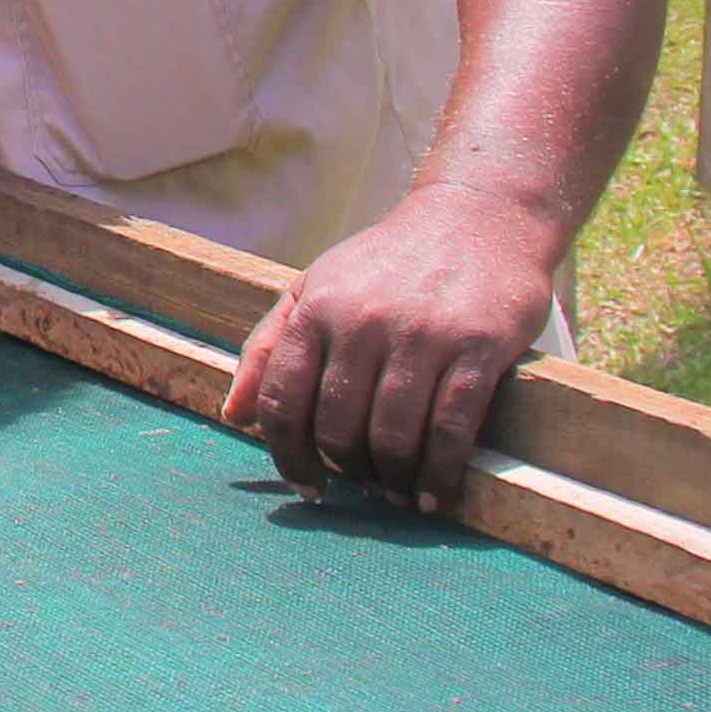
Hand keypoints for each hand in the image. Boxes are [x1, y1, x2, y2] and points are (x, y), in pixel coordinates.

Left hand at [220, 182, 561, 512]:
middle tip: (362, 486)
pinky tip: (434, 494)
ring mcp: (422, 335)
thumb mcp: (313, 288)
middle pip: (338, 428)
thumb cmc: (387, 264)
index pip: (283, 400)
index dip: (288, 455)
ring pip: (393, 437)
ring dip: (392, 481)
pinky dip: (440, 474)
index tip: (306, 485)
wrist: (477, 216)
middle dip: (347, 471)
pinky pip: (452, 429)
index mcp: (315, 310)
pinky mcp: (478, 347)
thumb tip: (232, 415)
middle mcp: (362, 322)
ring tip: (397, 494)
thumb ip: (268, 349)